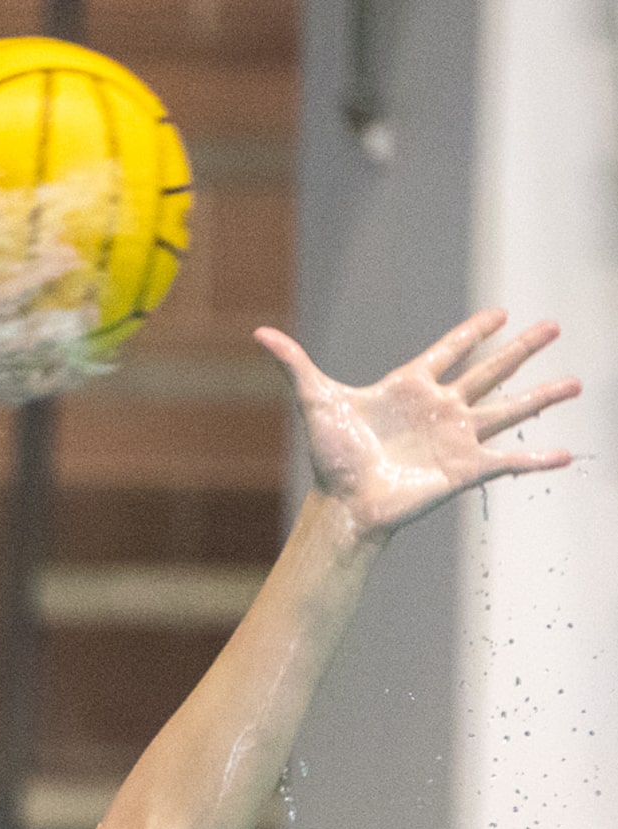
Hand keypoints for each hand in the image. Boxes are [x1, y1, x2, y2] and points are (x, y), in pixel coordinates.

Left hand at [259, 311, 578, 539]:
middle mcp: (440, 408)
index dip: (473, 332)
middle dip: (521, 349)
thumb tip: (260, 334)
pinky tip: (564, 457)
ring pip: (508, 409)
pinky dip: (536, 460)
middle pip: (489, 371)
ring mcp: (456, 437)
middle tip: (553, 326)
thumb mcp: (316, 402)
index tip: (500, 314)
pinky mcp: (465, 469)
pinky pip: (507, 461)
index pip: (449, 350)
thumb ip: (294, 364)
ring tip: (576, 382)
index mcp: (410, 387)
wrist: (343, 504)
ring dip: (542, 397)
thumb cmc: (331, 456)